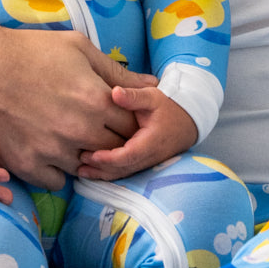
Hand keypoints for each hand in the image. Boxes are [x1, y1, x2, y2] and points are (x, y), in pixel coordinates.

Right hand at [0, 30, 149, 189]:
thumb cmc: (31, 51)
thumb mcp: (79, 49)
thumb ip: (118, 71)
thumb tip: (153, 84)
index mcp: (96, 100)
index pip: (133, 126)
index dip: (131, 121)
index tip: (120, 116)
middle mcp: (78, 130)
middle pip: (115, 150)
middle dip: (113, 141)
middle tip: (99, 129)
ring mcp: (52, 151)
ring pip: (88, 169)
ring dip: (87, 157)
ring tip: (74, 138)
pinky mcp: (27, 166)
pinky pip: (58, 182)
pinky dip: (59, 170)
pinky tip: (53, 150)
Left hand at [78, 86, 197, 179]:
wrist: (189, 119)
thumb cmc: (169, 105)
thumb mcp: (152, 96)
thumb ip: (133, 96)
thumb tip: (115, 92)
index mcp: (151, 142)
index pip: (128, 155)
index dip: (108, 158)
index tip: (90, 154)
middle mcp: (150, 156)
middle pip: (123, 169)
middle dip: (100, 169)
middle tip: (79, 162)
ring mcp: (148, 162)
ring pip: (124, 173)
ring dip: (103, 174)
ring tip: (81, 171)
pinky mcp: (145, 163)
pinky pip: (127, 172)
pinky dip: (110, 173)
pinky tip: (95, 171)